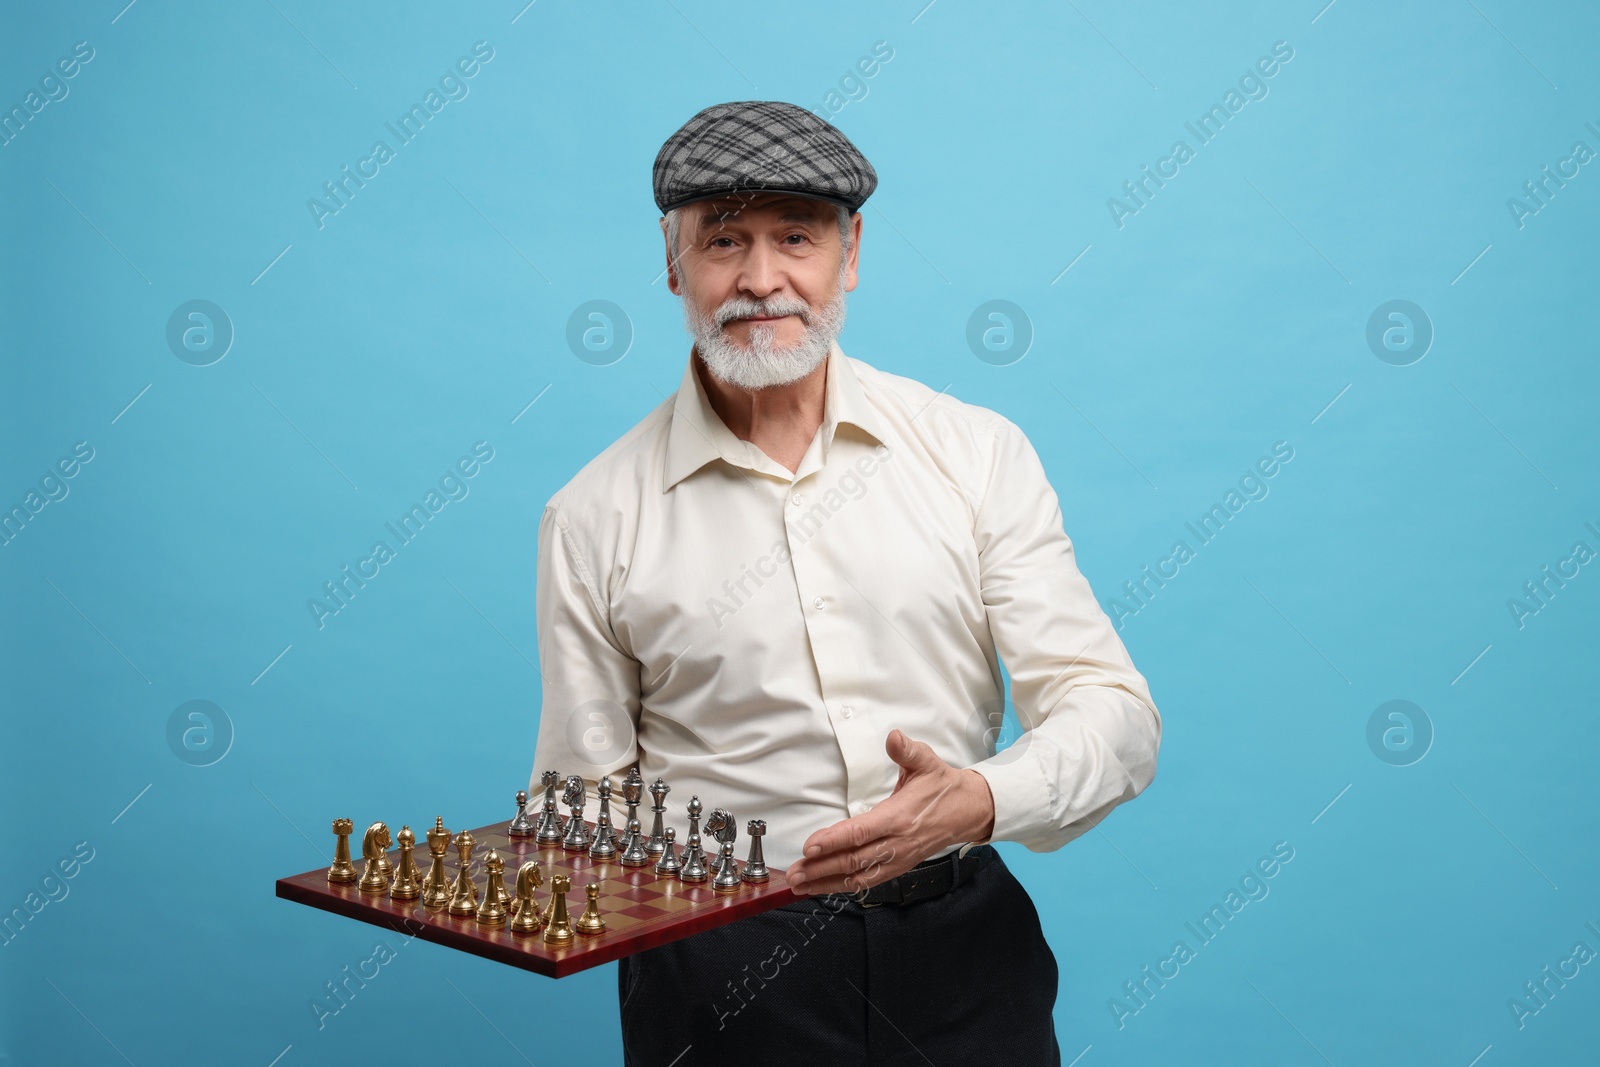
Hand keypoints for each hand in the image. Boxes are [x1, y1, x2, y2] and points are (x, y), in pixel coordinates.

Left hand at [785, 729, 994, 896]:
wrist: (968, 811)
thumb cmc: (942, 786)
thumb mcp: (927, 761)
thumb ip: (907, 750)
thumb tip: (894, 737)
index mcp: (899, 817)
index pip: (861, 832)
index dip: (833, 841)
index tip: (810, 847)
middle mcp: (897, 843)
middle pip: (854, 860)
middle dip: (821, 869)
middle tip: (794, 874)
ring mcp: (898, 859)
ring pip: (859, 876)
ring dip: (827, 882)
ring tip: (800, 885)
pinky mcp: (899, 866)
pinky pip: (869, 881)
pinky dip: (845, 886)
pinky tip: (825, 887)